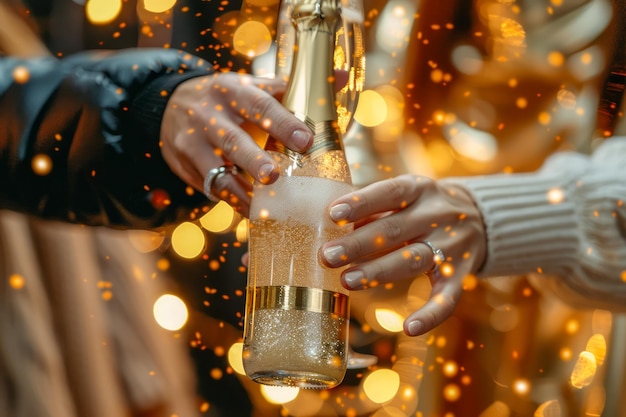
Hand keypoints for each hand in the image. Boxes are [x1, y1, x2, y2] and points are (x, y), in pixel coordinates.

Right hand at [160, 71, 312, 214]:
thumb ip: (293, 90)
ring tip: (264, 208)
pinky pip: (210, 188)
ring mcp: (192, 143)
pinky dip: (232, 201)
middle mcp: (210, 116)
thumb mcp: (253, 86)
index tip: (306, 140)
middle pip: (232, 140)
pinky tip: (251, 213)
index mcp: (233, 91)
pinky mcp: (185, 166)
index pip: (260, 106)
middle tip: (273, 176)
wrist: (169, 105)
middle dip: (253, 160)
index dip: (283, 124)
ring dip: (240, 191)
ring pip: (216, 171)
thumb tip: (342, 77)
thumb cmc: (227, 99)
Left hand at [320, 174, 486, 335]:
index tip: (333, 214)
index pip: (389, 192)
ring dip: (378, 272)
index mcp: (419, 189)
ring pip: (412, 261)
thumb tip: (328, 226)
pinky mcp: (461, 274)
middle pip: (393, 230)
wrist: (483, 216)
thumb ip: (372, 209)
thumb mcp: (404, 197)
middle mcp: (437, 216)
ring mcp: (451, 246)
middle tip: (327, 256)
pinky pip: (447, 298)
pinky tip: (409, 328)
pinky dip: (431, 315)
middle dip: (358, 244)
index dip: (361, 203)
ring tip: (347, 281)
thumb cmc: (423, 206)